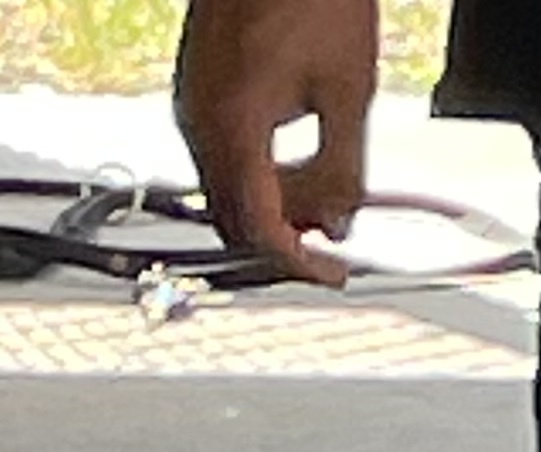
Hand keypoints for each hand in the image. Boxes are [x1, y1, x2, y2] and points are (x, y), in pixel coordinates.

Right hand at [173, 0, 375, 284]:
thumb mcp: (349, 93)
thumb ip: (345, 173)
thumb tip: (343, 229)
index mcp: (233, 127)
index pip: (258, 230)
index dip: (299, 263)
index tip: (334, 274)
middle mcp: (199, 121)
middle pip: (235, 219)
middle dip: (285, 238)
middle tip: (333, 236)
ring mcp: (192, 102)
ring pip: (226, 189)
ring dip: (273, 205)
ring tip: (325, 194)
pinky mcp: (197, 87)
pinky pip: (221, 153)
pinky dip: (258, 172)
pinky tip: (296, 159)